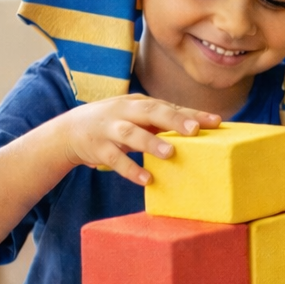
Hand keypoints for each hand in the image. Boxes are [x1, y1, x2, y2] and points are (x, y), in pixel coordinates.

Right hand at [52, 95, 220, 185]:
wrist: (68, 131)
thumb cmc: (114, 124)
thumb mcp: (136, 117)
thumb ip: (162, 122)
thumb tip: (199, 130)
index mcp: (139, 104)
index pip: (169, 107)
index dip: (192, 114)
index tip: (217, 122)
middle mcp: (124, 112)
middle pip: (151, 112)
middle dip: (173, 120)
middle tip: (195, 130)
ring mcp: (109, 129)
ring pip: (131, 134)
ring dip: (151, 143)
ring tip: (170, 153)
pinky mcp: (97, 148)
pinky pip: (115, 160)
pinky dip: (131, 169)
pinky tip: (148, 179)